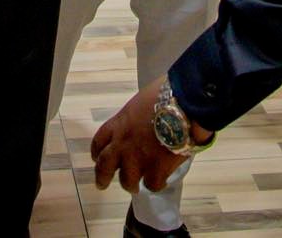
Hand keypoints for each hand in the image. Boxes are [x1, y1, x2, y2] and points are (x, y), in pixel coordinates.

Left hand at [91, 78, 192, 195]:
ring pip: (127, 181)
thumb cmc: (166, 94)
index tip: (96, 157)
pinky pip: (152, 185)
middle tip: (102, 184)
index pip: (99, 141)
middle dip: (102, 177)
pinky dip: (156, 184)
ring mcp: (138, 159)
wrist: (185, 104)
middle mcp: (123, 144)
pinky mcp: (156, 170)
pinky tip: (160, 181)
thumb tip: (144, 121)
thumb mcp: (142, 102)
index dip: (97, 151)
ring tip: (136, 186)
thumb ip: (137, 117)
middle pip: (104, 166)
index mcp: (119, 123)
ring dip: (131, 184)